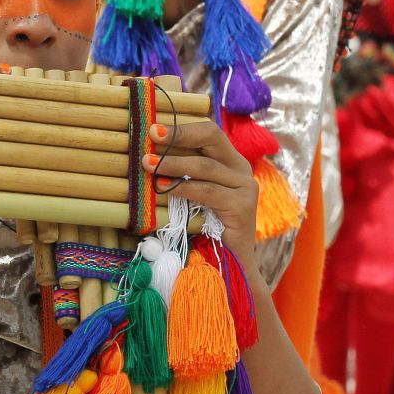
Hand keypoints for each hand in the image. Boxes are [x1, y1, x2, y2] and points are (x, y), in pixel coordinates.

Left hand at [145, 119, 259, 273]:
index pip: (209, 133)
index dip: (183, 127)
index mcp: (231, 162)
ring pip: (205, 166)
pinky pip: (207, 191)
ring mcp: (245, 187)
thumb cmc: (205, 228)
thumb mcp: (193, 194)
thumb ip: (182, 173)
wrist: (231, 266)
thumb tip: (149, 154)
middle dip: (179, 135)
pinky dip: (182, 187)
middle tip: (151, 135)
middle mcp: (242, 170)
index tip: (155, 128)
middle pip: (212, 138)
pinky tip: (163, 186)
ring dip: (173, 163)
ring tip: (148, 164)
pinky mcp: (242, 207)